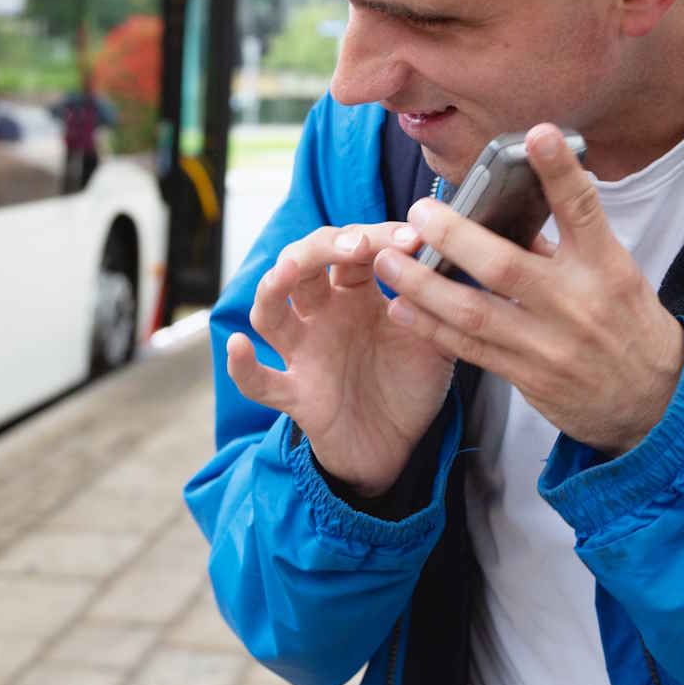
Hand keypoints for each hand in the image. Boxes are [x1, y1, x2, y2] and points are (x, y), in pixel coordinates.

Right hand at [226, 223, 456, 496]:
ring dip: (272, 289)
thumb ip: (437, 303)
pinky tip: (238, 347)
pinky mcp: (295, 395)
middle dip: (323, 246)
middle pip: (302, 264)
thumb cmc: (410, 384)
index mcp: (356, 294)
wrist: (400, 447)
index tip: (414, 239)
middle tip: (357, 246)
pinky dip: (242, 366)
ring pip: (270, 312)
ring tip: (286, 272)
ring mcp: (304, 353)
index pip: (352, 248)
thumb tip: (445, 256)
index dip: (378, 237)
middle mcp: (323, 316)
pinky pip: (259, 382)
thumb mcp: (435, 339)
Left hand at [371, 125, 683, 455]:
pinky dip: (430, 327)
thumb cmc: (626, 322)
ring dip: (422, 285)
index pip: (582, 210)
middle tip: (419, 212)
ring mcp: (549, 344)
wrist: (653, 400)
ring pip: (473, 311)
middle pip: (505, 266)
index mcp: (605, 266)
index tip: (538, 134)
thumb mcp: (613, 275)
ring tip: (386, 260)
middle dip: (455, 237)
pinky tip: (400, 307)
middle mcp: (576, 303)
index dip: (560, 172)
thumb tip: (508, 207)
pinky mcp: (528, 377)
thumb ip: (563, 244)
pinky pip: (469, 348)